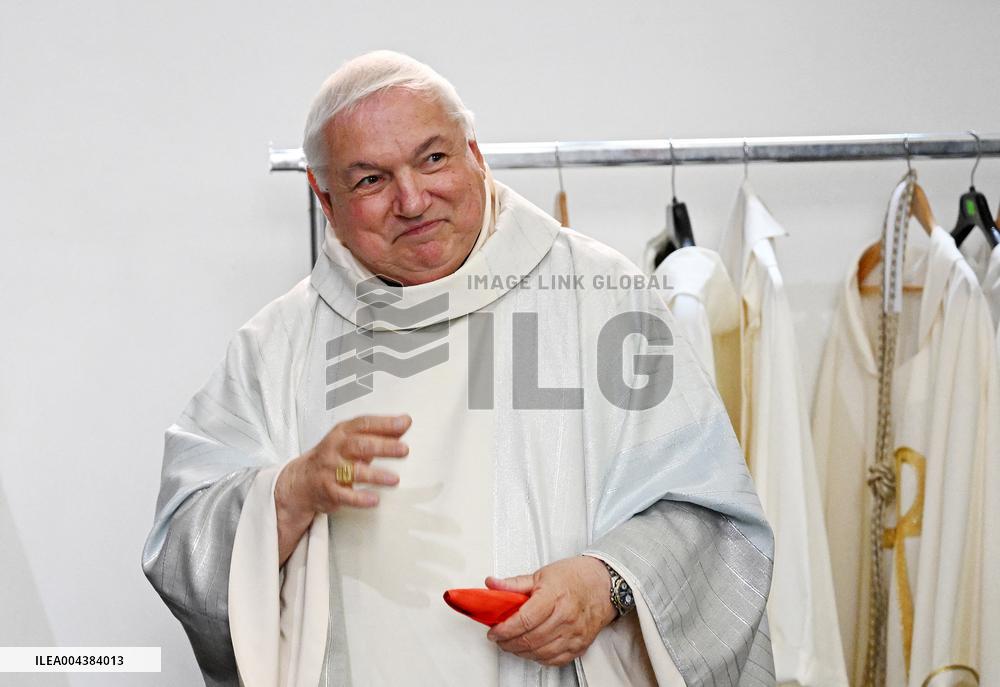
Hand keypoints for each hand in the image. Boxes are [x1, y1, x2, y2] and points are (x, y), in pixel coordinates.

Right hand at [274, 414, 410, 563]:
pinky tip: (374, 499)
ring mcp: (330, 470)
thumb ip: (378, 432)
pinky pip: (344, 495)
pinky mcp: (328, 490)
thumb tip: (404, 423)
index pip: (364, 424)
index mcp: (343, 432)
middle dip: (383, 447)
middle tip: (404, 450)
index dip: (385, 423)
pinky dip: (360, 498)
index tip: (405, 423)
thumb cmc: (333, 456)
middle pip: (360, 445)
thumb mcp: (352, 439)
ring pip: (353, 472)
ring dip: (375, 475)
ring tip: (394, 480)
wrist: (302, 479)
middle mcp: (336, 449)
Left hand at [485, 555, 616, 666]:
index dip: (504, 629)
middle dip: (508, 643)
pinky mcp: (580, 645)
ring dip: (521, 652)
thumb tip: (492, 584)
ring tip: (512, 644)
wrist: (603, 584)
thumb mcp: (541, 574)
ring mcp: (575, 633)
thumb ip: (514, 584)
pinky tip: (532, 649)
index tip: (494, 631)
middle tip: (499, 638)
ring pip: (540, 653)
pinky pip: (555, 660)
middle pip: (530, 639)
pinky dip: (539, 658)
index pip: (524, 620)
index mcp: (554, 596)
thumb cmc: (574, 577)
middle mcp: (566, 617)